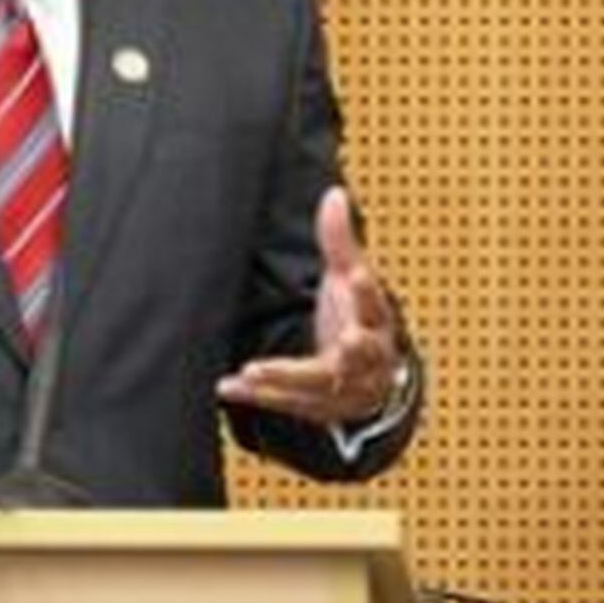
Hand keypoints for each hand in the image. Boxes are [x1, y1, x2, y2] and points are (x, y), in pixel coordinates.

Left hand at [216, 186, 402, 427]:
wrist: (371, 379)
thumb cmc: (358, 318)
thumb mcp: (350, 278)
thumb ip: (340, 240)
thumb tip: (334, 195)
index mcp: (376, 321)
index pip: (375, 302)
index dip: (367, 290)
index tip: (355, 277)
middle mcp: (366, 358)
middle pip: (361, 354)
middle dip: (352, 350)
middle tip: (343, 341)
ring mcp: (345, 388)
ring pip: (319, 384)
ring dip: (287, 377)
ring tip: (255, 369)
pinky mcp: (318, 408)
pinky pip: (287, 404)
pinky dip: (257, 396)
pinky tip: (228, 386)